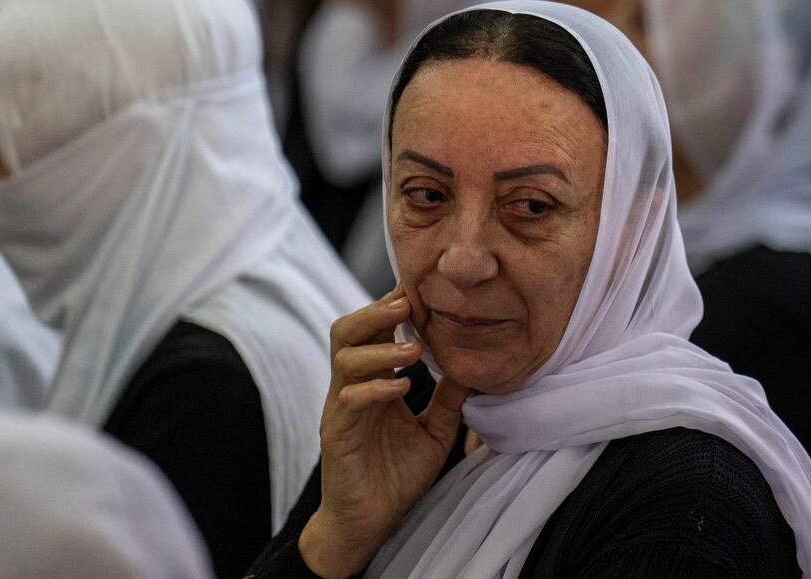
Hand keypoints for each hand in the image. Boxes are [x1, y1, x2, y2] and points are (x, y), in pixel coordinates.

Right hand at [299, 287, 469, 577]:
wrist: (370, 523)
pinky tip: (402, 387)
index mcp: (373, 381)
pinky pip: (349, 400)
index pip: (373, 330)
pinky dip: (376, 388)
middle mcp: (352, 388)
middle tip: (408, 303)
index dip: (391, 306)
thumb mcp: (435, 431)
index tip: (420, 287)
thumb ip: (449, 399)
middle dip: (375, 311)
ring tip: (414, 350)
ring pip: (344, 359)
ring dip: (380, 348)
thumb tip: (473, 365)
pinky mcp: (336, 435)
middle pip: (347, 332)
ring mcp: (340, 409)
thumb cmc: (397, 476)